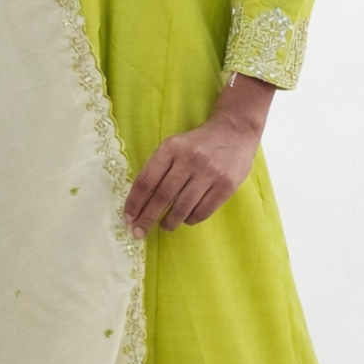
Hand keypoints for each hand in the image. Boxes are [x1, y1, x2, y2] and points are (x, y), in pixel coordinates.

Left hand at [123, 74, 275, 238]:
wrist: (235, 131)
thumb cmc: (198, 143)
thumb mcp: (175, 146)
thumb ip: (159, 167)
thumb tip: (139, 201)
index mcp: (171, 148)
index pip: (147, 180)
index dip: (134, 202)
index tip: (128, 217)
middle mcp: (190, 159)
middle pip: (162, 196)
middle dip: (147, 218)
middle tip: (138, 232)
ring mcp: (210, 173)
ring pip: (182, 207)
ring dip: (169, 222)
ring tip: (164, 226)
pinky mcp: (226, 185)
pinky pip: (203, 210)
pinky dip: (190, 219)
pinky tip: (186, 219)